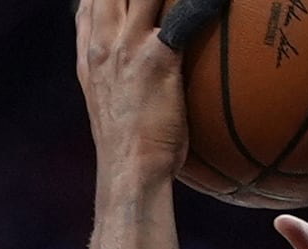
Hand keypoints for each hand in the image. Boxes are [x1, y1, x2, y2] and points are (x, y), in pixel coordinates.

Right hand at [78, 0, 189, 188]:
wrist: (130, 173)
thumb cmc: (130, 148)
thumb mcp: (109, 107)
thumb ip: (115, 79)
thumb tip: (135, 74)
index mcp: (92, 54)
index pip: (91, 3)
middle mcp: (104, 43)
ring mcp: (126, 46)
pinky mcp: (155, 57)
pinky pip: (183, 15)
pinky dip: (200, 4)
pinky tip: (216, 2)